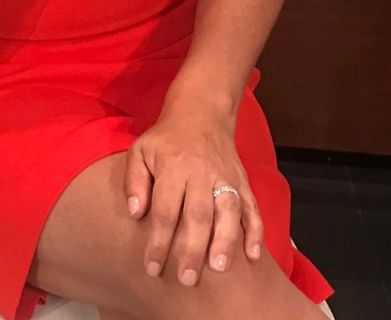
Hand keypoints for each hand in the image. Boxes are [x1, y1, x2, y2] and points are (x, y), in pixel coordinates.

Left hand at [124, 106, 262, 285]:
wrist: (201, 112)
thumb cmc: (165, 139)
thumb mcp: (140, 150)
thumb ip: (134, 181)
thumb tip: (135, 213)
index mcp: (173, 165)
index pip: (164, 209)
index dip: (158, 240)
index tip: (151, 267)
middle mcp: (201, 172)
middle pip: (197, 214)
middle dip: (192, 248)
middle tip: (186, 279)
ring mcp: (226, 176)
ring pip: (228, 211)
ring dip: (225, 241)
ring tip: (218, 268)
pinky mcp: (243, 180)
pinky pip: (252, 207)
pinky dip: (256, 232)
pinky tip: (252, 256)